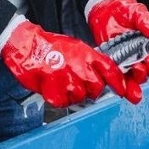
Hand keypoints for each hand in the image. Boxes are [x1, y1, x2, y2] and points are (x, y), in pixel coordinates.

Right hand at [0, 20, 133, 105]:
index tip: (123, 91)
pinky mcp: (54, 90)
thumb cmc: (49, 47)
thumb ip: (90, 61)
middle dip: (90, 90)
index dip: (118, 82)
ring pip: (80, 97)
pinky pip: (64, 103)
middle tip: (78, 84)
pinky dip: (59, 99)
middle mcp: (80, 67)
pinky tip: (53, 88)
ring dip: (72, 94)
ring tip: (62, 83)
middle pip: (97, 88)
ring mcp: (67, 79)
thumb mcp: (75, 47)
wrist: (26, 46)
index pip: (110, 70)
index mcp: (86, 54)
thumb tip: (101, 75)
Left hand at [87, 0, 148, 92]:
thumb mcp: (136, 11)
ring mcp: (132, 62)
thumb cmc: (125, 12)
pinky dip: (127, 88)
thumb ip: (145, 19)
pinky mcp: (119, 67)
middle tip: (148, 61)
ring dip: (140, 78)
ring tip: (136, 70)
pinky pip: (124, 80)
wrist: (105, 12)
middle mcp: (146, 55)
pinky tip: (126, 92)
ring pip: (141, 76)